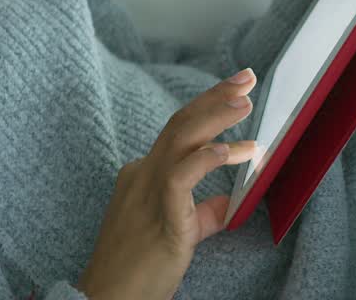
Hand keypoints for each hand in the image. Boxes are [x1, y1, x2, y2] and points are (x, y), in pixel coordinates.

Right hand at [75, 69, 258, 299]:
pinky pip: (182, 176)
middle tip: (244, 77)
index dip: (208, 108)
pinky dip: (206, 158)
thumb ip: (204, 213)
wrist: (110, 297)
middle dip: (214, 96)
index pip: (179, 131)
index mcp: (144, 174)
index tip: (234, 92)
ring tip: (244, 103)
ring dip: (215, 117)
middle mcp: (143, 173)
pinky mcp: (160, 213)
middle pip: (180, 123)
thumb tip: (231, 200)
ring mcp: (148, 190)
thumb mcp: (178, 231)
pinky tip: (230, 150)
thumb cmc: (139, 269)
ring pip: (181, 138)